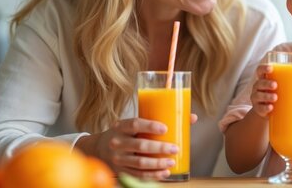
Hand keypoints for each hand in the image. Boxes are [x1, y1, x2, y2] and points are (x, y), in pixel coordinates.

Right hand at [79, 114, 197, 179]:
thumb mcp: (135, 124)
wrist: (99, 148)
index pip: (135, 124)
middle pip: (140, 145)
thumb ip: (159, 119)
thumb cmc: (125, 133)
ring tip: (172, 162)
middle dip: (159, 148)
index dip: (150, 126)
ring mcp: (118, 158)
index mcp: (121, 126)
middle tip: (175, 148)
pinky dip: (152, 175)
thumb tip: (192, 117)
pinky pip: (138, 175)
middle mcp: (117, 142)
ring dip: (157, 164)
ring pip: (139, 163)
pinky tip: (164, 173)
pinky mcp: (120, 171)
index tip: (165, 129)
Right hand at [250, 64, 276, 117]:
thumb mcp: (281, 86)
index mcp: (263, 80)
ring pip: (257, 96)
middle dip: (266, 83)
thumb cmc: (276, 93)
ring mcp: (256, 99)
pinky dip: (265, 108)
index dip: (263, 68)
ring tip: (275, 97)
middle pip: (259, 83)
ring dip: (266, 96)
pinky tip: (271, 107)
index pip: (260, 71)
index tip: (271, 68)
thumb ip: (289, 81)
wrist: (269, 111)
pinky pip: (260, 108)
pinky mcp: (258, 109)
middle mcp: (257, 88)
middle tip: (275, 85)